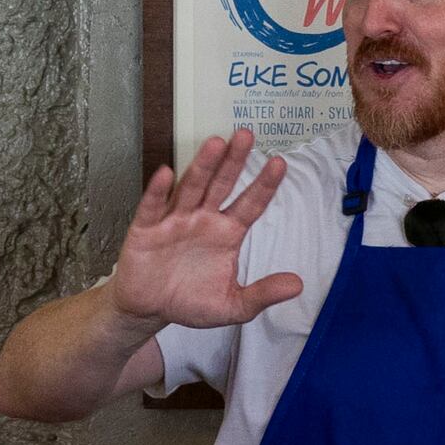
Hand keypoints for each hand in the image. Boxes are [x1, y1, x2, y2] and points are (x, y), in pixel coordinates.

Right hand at [106, 132, 302, 331]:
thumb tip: (298, 285)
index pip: (250, 205)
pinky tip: (166, 173)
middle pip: (221, 185)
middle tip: (246, 135)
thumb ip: (262, 294)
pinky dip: (158, 191)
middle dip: (234, 161)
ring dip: (202, 166)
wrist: (149, 309)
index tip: (280, 163)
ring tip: (215, 144)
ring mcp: (174, 221)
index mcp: (227, 233)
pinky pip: (153, 207)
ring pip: (191, 188)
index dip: (264, 185)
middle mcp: (203, 219)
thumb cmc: (191, 301)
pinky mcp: (146, 229)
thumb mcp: (232, 305)